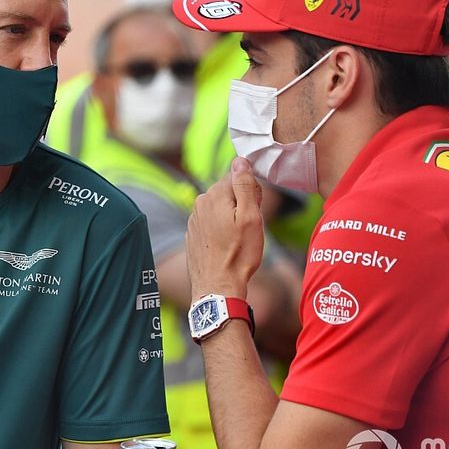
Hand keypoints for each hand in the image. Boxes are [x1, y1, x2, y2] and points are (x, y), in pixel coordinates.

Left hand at [186, 157, 264, 301]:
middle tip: (249, 226)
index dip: (252, 191)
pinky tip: (227, 246)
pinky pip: (211, 223)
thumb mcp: (250, 217)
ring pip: (220, 208)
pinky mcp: (192, 233)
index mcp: (214, 195)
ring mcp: (193, 219)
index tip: (255, 209)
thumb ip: (244, 185)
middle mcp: (200, 203)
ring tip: (239, 238)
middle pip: (228, 191)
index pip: (237, 176)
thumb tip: (240, 161)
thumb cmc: (238, 254)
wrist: (217, 287)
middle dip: (241, 203)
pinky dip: (220, 229)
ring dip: (231, 217)